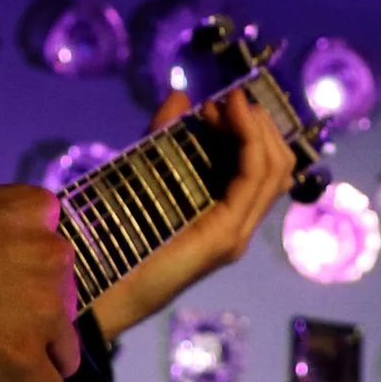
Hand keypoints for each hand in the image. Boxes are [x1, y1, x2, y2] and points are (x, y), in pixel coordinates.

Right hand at [0, 179, 80, 381]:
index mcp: (36, 211)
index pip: (52, 249)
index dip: (29, 273)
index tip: (6, 286)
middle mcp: (54, 257)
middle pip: (63, 298)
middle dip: (37, 314)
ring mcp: (44, 313)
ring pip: (66, 350)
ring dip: (43, 357)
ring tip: (11, 367)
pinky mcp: (25, 362)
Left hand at [89, 84, 294, 343]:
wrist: (103, 286)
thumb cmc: (119, 235)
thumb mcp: (145, 171)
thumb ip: (162, 135)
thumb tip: (180, 95)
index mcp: (224, 213)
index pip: (264, 166)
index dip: (249, 127)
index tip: (214, 104)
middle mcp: (238, 223)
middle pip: (278, 164)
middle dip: (257, 123)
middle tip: (222, 103)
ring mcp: (237, 231)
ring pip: (275, 167)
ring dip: (256, 126)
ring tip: (228, 104)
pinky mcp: (227, 233)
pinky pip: (255, 177)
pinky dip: (249, 139)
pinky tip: (230, 115)